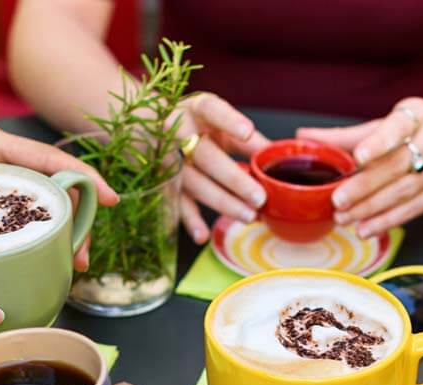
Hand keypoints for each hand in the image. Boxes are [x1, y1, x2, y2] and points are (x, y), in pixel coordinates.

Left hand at [0, 120, 119, 270]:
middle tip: (82, 259)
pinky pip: (20, 218)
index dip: (84, 180)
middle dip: (76, 222)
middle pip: (52, 189)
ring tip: (69, 267)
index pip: (46, 159)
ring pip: (40, 207)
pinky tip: (40, 262)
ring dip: (59, 236)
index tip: (111, 200)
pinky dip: (35, 239)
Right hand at [174, 93, 269, 242]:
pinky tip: (203, 235)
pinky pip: (177, 202)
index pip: (212, 111)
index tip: (247, 132)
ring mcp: (167, 158)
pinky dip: (190, 220)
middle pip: (206, 157)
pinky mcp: (163, 181)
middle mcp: (178, 133)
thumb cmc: (196, 126)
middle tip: (259, 197)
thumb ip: (248, 140)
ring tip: (249, 216)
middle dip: (234, 179)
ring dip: (222, 202)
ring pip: (195, 182)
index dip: (229, 121)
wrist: (146, 128)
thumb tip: (277, 156)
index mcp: (196, 111)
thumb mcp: (220, 125)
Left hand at [298, 98, 422, 239]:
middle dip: (365, 187)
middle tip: (337, 201)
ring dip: (371, 209)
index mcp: (418, 114)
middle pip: (397, 165)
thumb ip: (346, 136)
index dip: (378, 144)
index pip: (396, 128)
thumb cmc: (418, 133)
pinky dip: (387, 221)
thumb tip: (303, 136)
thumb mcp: (387, 127)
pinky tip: (366, 228)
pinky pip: (413, 209)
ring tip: (344, 218)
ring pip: (404, 191)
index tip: (358, 156)